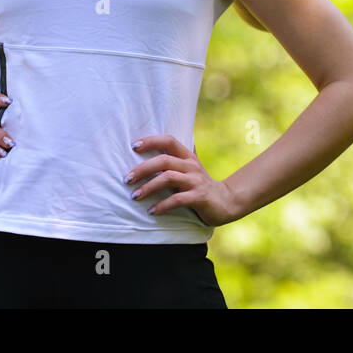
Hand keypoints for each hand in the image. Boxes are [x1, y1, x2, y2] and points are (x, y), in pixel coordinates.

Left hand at [124, 134, 242, 225]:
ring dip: (148, 187)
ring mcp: (196, 181)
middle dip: (143, 169)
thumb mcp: (188, 170)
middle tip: (127, 179)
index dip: (151, 141)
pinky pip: (177, 199)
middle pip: (164, 160)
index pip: (169, 141)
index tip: (133, 146)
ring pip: (168, 178)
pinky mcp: (200, 197)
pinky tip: (152, 211)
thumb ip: (173, 162)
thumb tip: (149, 151)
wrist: (226, 202)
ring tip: (135, 196)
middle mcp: (192, 166)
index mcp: (187, 157)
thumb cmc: (199, 186)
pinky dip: (162, 205)